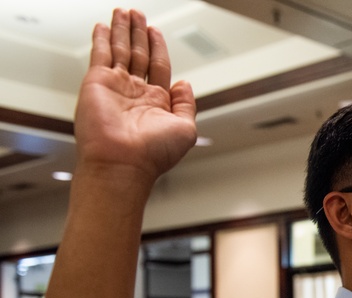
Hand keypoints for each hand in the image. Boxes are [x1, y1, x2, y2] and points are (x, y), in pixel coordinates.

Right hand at [75, 9, 196, 183]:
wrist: (123, 163)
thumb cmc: (153, 154)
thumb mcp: (186, 129)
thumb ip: (188, 105)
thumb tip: (185, 84)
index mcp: (157, 102)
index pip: (159, 66)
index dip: (158, 47)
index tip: (155, 31)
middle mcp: (136, 93)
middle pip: (139, 53)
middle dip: (139, 33)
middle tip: (138, 14)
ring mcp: (116, 87)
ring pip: (121, 50)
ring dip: (123, 30)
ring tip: (124, 11)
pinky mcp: (97, 82)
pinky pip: (101, 54)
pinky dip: (103, 39)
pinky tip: (104, 26)